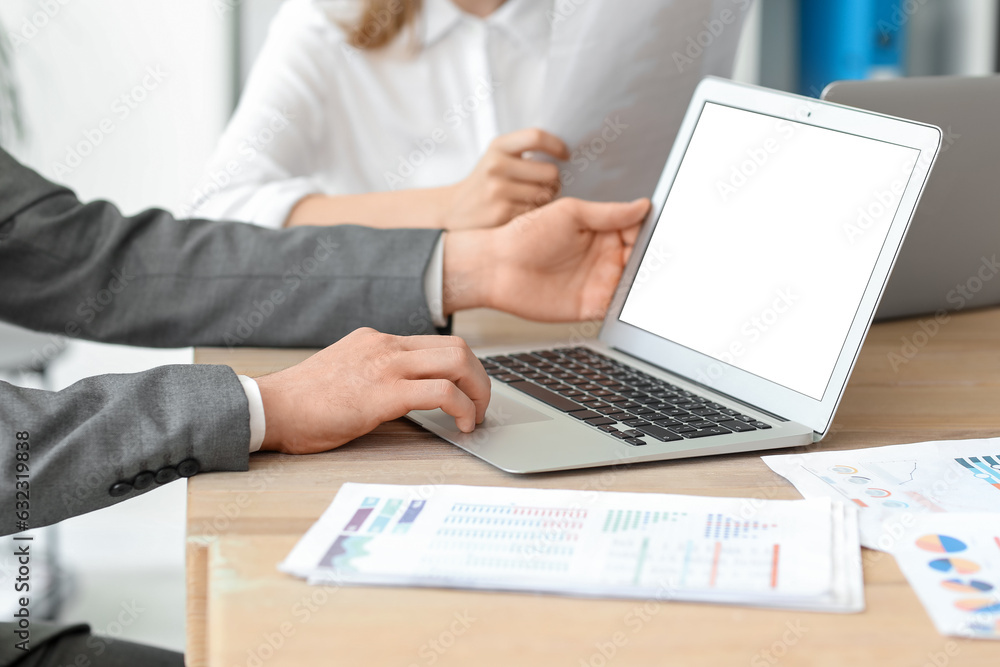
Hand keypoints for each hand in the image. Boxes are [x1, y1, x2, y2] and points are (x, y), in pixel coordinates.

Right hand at [256, 328, 489, 454]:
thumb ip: (377, 375)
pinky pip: (443, 393)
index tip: (469, 392)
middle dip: (480, 379)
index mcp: (377, 340)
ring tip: (475, 417)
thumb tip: (410, 393)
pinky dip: (463, 409)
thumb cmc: (303, 403)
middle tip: (481, 406)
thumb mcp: (347, 374)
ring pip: (457, 362)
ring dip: (478, 392)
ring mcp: (386, 365)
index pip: (437, 343)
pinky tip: (461, 426)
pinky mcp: (384, 393)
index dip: (463, 369)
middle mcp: (385, 345)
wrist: (271, 409)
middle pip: (458, 348)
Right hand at [439, 128, 568, 229]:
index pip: (536, 137)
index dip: (557, 145)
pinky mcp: (501, 213)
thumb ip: (524, 151)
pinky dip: (535, 213)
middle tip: (548, 185)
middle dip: (555, 180)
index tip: (566, 156)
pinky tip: (524, 211)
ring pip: (546, 194)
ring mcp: (497, 190)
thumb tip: (564, 153)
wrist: (454, 209)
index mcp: (498, 146)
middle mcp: (496, 165)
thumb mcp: (497, 157)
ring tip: (534, 198)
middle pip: (550, 171)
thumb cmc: (486, 181)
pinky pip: (536, 212)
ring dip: (547, 198)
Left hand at [443, 197, 650, 320]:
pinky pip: (619, 307)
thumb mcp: (570, 213)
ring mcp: (598, 282)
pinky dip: (632, 305)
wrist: (497, 267)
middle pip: (640, 258)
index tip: (662, 232)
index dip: (650, 232)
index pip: (637, 230)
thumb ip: (608, 213)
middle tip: (664, 258)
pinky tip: (640, 299)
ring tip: (657, 277)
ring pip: (634, 284)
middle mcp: (602, 256)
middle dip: (654, 259)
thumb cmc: (525, 234)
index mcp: (600, 231)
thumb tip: (643, 205)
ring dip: (647, 282)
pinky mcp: (590, 306)